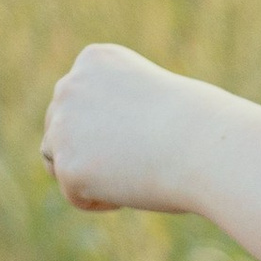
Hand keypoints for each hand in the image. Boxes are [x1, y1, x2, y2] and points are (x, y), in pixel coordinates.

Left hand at [41, 44, 207, 213]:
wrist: (205, 146)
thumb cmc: (197, 126)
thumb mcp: (152, 100)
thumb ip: (116, 111)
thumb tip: (94, 149)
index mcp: (94, 60)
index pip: (79, 99)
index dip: (105, 125)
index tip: (141, 134)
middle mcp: (70, 85)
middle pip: (59, 126)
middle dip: (87, 149)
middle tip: (134, 163)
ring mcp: (64, 125)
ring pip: (55, 158)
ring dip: (84, 172)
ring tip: (128, 178)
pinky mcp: (68, 166)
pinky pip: (73, 194)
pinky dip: (99, 200)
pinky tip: (131, 191)